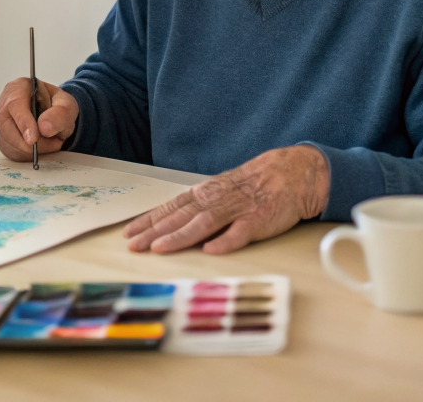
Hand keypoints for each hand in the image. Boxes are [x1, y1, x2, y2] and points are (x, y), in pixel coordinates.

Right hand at [0, 77, 78, 161]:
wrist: (54, 114)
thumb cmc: (57, 104)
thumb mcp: (66, 103)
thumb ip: (60, 113)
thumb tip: (44, 128)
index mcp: (18, 88)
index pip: (15, 105)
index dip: (23, 123)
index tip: (33, 139)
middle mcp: (4, 104)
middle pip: (6, 127)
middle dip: (29, 142)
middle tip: (53, 143)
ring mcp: (2, 123)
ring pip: (8, 143)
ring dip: (32, 149)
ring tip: (51, 141)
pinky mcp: (3, 138)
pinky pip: (12, 152)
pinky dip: (28, 154)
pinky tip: (41, 146)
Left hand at [123, 145, 329, 254]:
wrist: (293, 172)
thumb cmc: (255, 184)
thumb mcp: (223, 190)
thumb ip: (200, 206)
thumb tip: (172, 223)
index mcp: (206, 193)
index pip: (172, 207)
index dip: (149, 220)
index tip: (128, 233)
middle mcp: (217, 200)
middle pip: (181, 217)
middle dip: (154, 231)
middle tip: (133, 244)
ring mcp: (237, 209)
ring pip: (204, 224)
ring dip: (180, 236)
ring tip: (160, 248)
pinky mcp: (259, 220)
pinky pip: (240, 232)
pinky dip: (225, 241)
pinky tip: (211, 250)